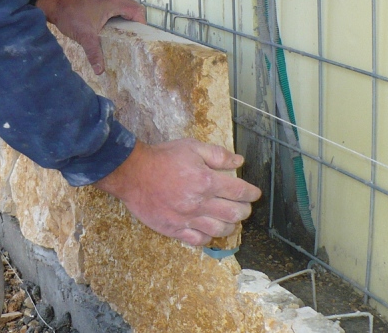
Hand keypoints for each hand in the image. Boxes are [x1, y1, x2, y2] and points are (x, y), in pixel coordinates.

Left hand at [36, 0, 145, 73]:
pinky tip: (112, 31)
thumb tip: (100, 71)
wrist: (54, 4)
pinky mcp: (100, 1)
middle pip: (134, 9)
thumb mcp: (84, 36)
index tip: (139, 38)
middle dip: (135, 24)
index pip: (138, 11)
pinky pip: (116, 8)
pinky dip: (118, 18)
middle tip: (133, 40)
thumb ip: (94, 53)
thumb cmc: (70, 15)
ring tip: (125, 38)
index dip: (142, 24)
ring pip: (124, 8)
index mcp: (113, 2)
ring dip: (126, 21)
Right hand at [94, 139, 261, 245]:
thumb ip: (217, 155)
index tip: (254, 194)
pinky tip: (209, 230)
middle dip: (244, 211)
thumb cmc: (162, 158)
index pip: (238, 192)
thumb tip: (238, 161)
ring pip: (219, 230)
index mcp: (206, 181)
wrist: (133, 173)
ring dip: (230, 226)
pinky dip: (208, 237)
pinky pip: (198, 240)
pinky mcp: (174, 230)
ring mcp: (186, 219)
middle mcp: (199, 203)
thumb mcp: (191, 147)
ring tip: (230, 221)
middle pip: (233, 214)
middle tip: (243, 207)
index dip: (251, 193)